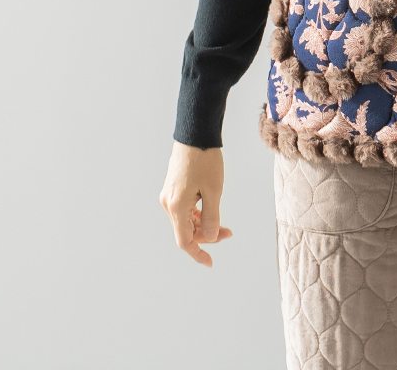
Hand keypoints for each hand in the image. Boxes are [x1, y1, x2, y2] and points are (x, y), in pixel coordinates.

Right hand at [159, 141, 231, 266]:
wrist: (195, 133)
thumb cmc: (205, 160)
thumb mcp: (214, 190)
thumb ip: (211, 216)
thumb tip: (210, 237)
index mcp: (176, 206)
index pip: (185, 241)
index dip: (198, 253)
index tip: (210, 262)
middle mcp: (168, 203)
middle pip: (185, 231)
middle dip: (206, 236)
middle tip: (228, 232)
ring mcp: (168, 195)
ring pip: (184, 221)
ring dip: (202, 225)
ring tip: (223, 224)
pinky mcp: (172, 188)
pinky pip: (183, 209)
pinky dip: (196, 215)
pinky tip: (210, 212)